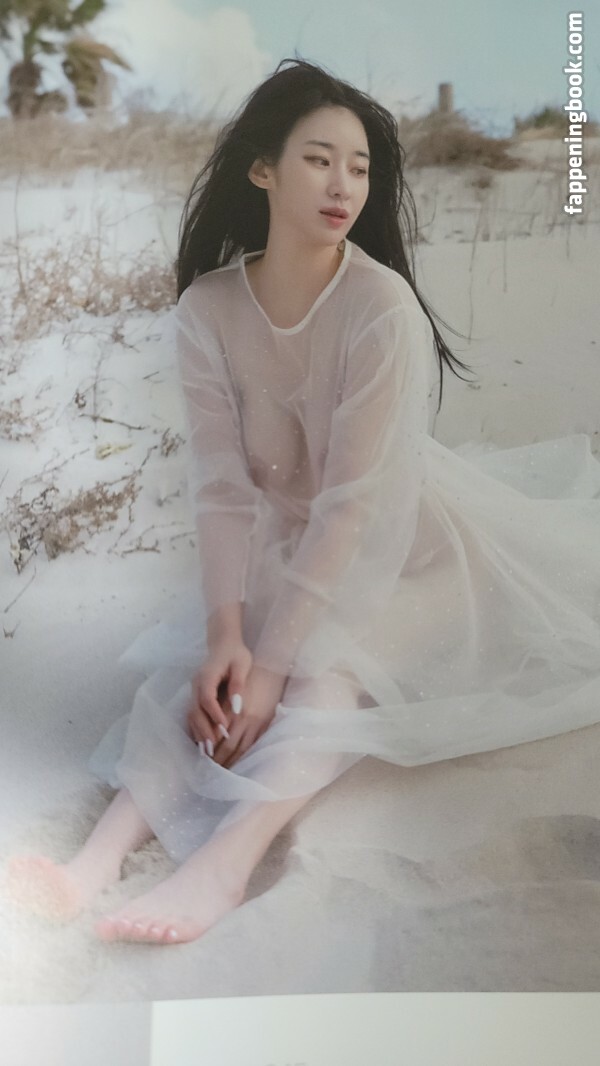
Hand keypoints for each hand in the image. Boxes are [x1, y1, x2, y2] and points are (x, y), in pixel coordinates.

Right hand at [187, 634, 252, 749]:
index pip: (207, 698)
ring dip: (198, 732)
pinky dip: (196, 729)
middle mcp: (196, 684)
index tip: (225, 729)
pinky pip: (192, 714)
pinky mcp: (195, 695)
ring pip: (191, 714)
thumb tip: (237, 707)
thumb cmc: (235, 654)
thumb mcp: (242, 664)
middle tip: (213, 748)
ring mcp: (194, 690)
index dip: (214, 714)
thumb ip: (238, 684)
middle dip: (204, 730)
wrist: (223, 644)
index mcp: (207, 675)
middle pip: (195, 710)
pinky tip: (202, 743)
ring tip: (207, 751)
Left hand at [211, 663, 286, 769]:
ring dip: (231, 760)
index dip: (210, 748)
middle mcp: (245, 717)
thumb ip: (219, 708)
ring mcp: (257, 722)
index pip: (217, 735)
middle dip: (218, 759)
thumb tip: (208, 730)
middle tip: (209, 770)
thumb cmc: (246, 674)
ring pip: (241, 748)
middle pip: (228, 745)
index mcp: (233, 708)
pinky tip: (239, 760)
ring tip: (222, 769)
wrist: (271, 665)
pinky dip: (245, 754)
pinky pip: (253, 744)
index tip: (203, 757)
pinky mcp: (266, 723)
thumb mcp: (228, 687)